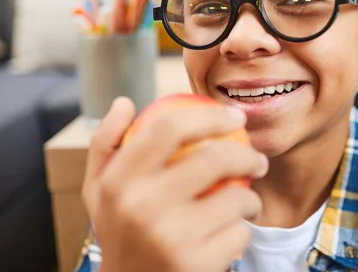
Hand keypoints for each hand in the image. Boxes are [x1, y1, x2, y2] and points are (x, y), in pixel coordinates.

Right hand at [82, 97, 266, 271]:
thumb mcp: (99, 191)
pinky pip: (240, 233)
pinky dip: (242, 230)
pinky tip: (231, 233)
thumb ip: (107, 144)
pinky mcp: (196, 264)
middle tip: (258, 161)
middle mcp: (141, 206)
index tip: (235, 117)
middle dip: (249, 156)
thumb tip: (125, 102)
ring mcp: (170, 237)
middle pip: (215, 158)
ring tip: (246, 202)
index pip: (169, 127)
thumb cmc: (120, 233)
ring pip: (237, 198)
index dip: (210, 115)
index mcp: (117, 181)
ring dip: (251, 198)